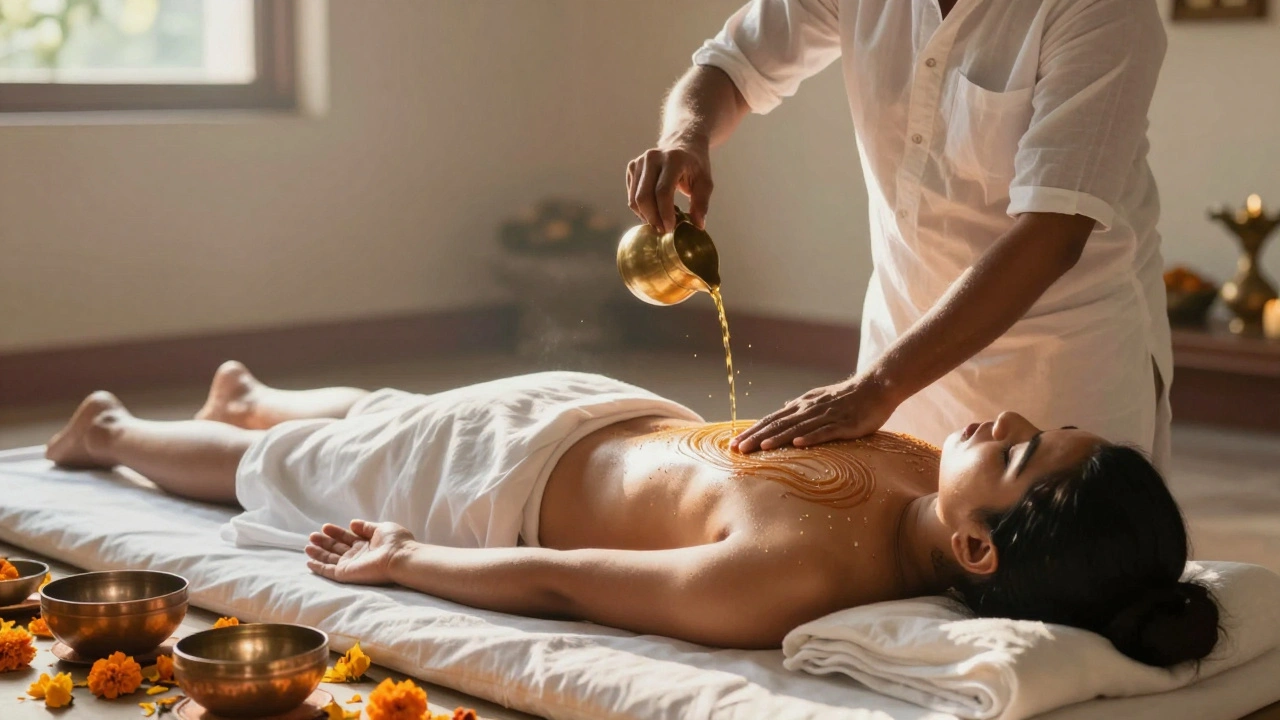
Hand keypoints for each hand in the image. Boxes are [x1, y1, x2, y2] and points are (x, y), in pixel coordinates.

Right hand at [305, 520, 415, 585]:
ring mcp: (351, 565)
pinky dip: (319, 567)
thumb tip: (352, 523)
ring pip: (330, 559)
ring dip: (319, 553)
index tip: (325, 526)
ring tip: (308, 546)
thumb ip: (366, 527)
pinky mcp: (346, 574)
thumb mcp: (381, 528)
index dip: (336, 533)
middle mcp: (358, 555)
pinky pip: (329, 571)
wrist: (400, 558)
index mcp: (367, 545)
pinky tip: (309, 562)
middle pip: (337, 548)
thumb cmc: (395, 542)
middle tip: (312, 536)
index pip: (347, 538)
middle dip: (324, 542)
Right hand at [626, 138, 712, 233]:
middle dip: (653, 218)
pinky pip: (631, 196)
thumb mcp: (705, 182)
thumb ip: (701, 203)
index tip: (671, 228)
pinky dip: (641, 209)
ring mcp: (639, 162)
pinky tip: (654, 212)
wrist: (682, 143)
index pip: (663, 191)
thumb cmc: (695, 165)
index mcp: (673, 159)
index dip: (665, 213)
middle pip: (644, 196)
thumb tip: (698, 225)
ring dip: (646, 216)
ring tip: (660, 223)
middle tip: (664, 230)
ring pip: (635, 199)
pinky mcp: (632, 167)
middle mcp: (652, 157)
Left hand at [731, 374, 900, 453]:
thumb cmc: (847, 397)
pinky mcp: (843, 424)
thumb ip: (800, 406)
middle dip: (757, 437)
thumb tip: (783, 407)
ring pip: (797, 428)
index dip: (752, 431)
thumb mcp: (819, 398)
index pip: (771, 419)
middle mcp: (809, 409)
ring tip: (761, 447)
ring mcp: (825, 416)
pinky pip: (824, 432)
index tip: (734, 444)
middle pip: (778, 424)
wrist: (875, 388)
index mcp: (802, 405)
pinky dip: (810, 437)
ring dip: (779, 438)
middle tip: (738, 449)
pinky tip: (798, 444)